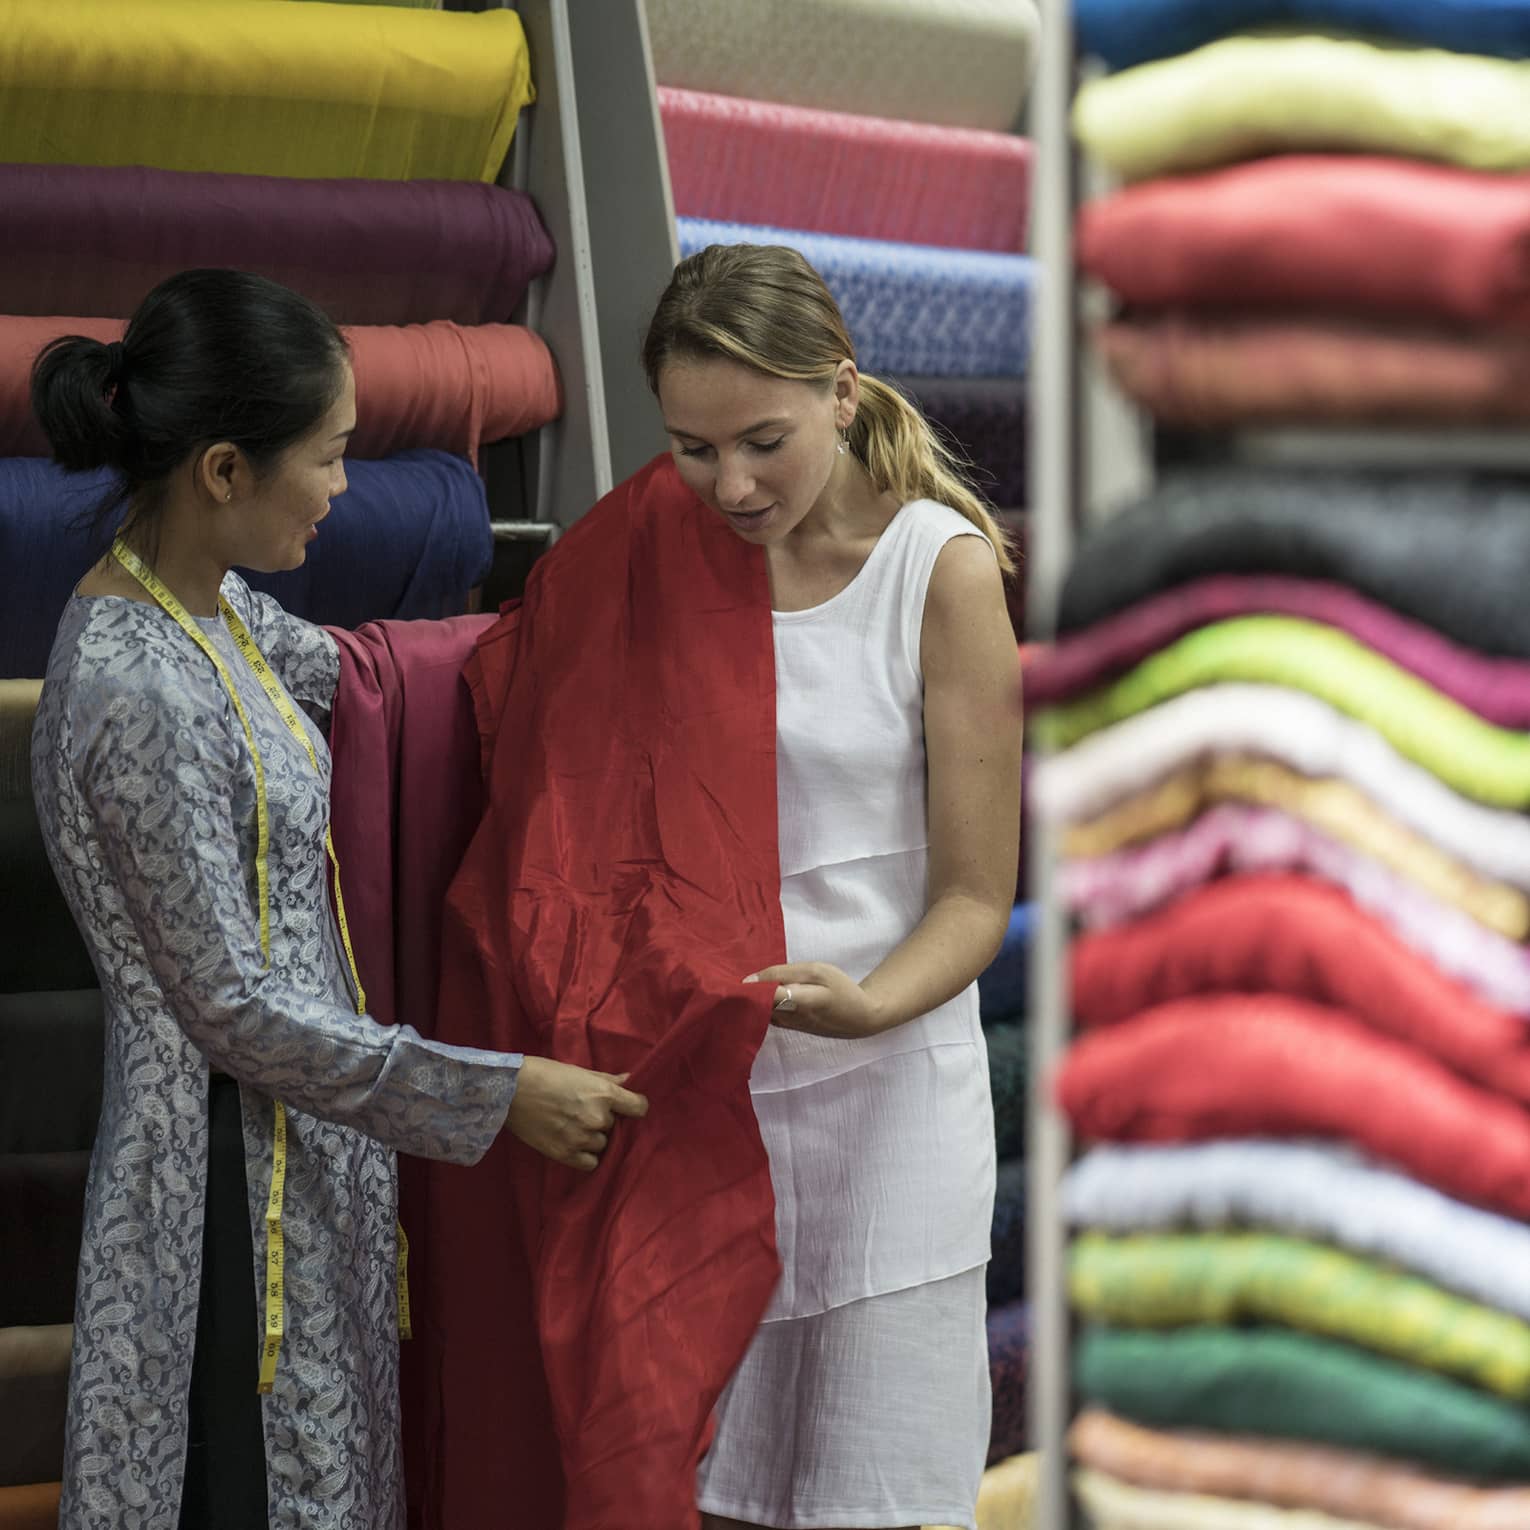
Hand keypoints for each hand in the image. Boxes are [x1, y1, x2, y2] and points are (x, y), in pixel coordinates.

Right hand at [505, 1057, 648, 1171]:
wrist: (510, 1091)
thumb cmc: (544, 1073)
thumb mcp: (578, 1071)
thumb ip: (606, 1079)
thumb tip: (629, 1079)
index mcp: (604, 1093)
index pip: (639, 1107)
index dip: (635, 1106)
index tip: (628, 1107)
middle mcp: (597, 1118)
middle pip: (615, 1126)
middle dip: (603, 1120)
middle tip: (584, 1112)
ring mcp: (582, 1138)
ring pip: (602, 1145)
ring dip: (593, 1138)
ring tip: (574, 1127)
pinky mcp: (565, 1154)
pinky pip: (589, 1163)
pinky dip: (584, 1155)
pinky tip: (573, 1144)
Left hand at [744, 962, 889, 1039]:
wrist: (859, 1018)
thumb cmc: (840, 988)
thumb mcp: (817, 971)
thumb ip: (783, 973)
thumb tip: (750, 980)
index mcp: (802, 1001)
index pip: (765, 998)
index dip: (749, 989)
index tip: (738, 980)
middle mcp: (791, 1019)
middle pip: (758, 1008)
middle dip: (746, 995)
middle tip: (736, 981)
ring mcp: (788, 1027)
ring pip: (760, 1013)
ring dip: (751, 1001)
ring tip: (747, 986)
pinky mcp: (788, 1029)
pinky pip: (767, 1016)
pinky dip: (760, 1006)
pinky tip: (759, 995)